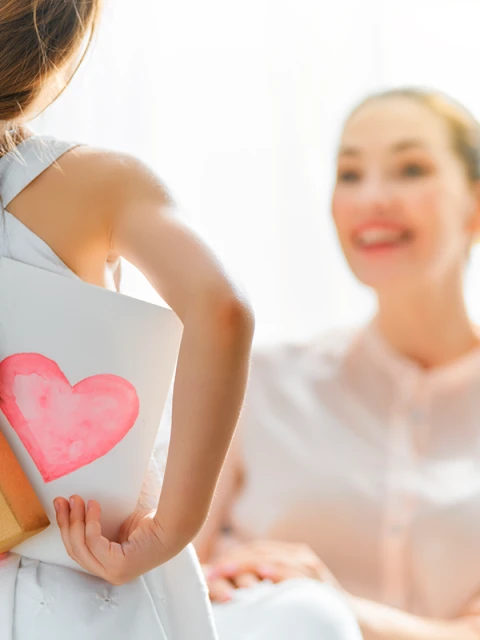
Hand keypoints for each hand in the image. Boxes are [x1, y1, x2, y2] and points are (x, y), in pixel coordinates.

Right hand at [54, 495, 182, 584]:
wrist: (174, 523)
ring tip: (77, 499)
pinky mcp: (118, 566)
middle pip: (75, 550)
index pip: (78, 551)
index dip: (66, 528)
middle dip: (65, 523)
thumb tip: (79, 506)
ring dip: (75, 520)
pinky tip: (94, 504)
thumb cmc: (151, 522)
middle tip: (62, 500)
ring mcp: (114, 573)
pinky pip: (94, 542)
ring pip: (81, 546)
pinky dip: (90, 522)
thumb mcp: (119, 526)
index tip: (62, 506)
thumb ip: (100, 527)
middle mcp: (109, 575)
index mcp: (108, 567)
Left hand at [205, 540, 339, 602]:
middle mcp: (298, 556)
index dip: (231, 557)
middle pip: (259, 550)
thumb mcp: (288, 590)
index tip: (209, 568)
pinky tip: (263, 572)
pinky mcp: (319, 580)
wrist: (354, 619)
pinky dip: (278, 570)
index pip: (253, 550)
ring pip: (272, 558)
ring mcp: (309, 566)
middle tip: (211, 570)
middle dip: (233, 560)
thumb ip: (267, 582)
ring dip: (247, 563)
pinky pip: (295, 573)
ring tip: (225, 569)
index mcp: (289, 556)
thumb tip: (232, 586)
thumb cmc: (314, 607)